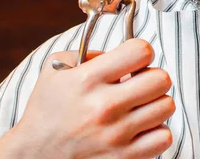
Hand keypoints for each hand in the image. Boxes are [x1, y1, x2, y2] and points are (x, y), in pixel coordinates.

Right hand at [0, 39, 174, 158]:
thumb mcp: (56, 68)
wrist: (33, 155)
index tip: (134, 59)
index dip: (141, 51)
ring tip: (138, 105)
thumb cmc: (48, 109)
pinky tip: (140, 127)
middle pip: (161, 78)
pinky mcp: (124, 157)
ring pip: (166, 106)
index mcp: (88, 80)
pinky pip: (164, 137)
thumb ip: (88, 51)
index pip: (140, 51)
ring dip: (155, 103)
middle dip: (152, 76)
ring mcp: (116, 134)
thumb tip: (121, 51)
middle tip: (139, 83)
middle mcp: (104, 107)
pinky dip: (156, 131)